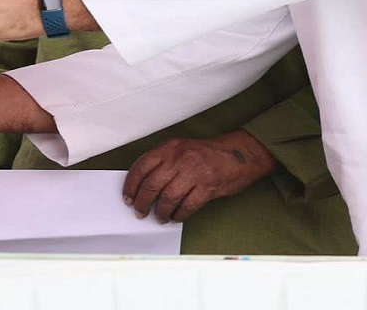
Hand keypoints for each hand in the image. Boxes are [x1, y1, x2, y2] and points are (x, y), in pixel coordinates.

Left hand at [123, 131, 278, 222]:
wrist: (238, 154)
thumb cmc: (206, 154)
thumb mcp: (181, 148)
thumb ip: (163, 161)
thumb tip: (143, 185)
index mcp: (169, 148)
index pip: (142, 167)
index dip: (131, 185)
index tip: (128, 197)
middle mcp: (179, 159)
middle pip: (152, 185)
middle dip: (143, 203)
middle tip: (140, 212)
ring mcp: (194, 173)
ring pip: (168, 198)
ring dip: (161, 212)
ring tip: (160, 218)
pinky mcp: (207, 187)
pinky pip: (187, 206)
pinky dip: (179, 215)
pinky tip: (177, 217)